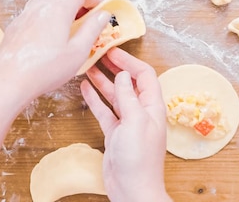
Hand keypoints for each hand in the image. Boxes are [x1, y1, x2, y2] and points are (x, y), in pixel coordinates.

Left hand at [0, 0, 110, 109]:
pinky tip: (48, 35)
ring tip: (67, 26)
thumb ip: (92, 29)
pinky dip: (46, 15)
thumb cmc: (46, 70)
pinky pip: (34, 11)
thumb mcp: (78, 52)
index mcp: (58, 9)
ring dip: (60, 5)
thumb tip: (103, 15)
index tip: (100, 10)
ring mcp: (25, 14)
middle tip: (85, 18)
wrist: (9, 81)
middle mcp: (40, 6)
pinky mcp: (15, 25)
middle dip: (76, 0)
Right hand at [81, 48, 170, 201]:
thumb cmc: (140, 160)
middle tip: (100, 53)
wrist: (133, 190)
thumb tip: (123, 74)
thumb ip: (129, 97)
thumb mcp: (135, 122)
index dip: (129, 61)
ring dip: (103, 80)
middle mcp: (141, 112)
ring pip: (115, 94)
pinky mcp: (115, 133)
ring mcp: (127, 122)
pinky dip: (95, 98)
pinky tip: (85, 87)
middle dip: (116, 67)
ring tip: (89, 65)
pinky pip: (105, 110)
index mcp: (152, 107)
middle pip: (129, 82)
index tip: (113, 50)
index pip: (144, 75)